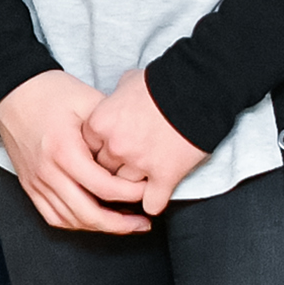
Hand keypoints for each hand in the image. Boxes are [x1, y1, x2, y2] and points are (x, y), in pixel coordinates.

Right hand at [0, 70, 149, 234]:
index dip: (131, 195)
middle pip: (88, 214)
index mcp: (64, 151)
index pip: (104, 188)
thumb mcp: (88, 101)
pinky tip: (92, 220)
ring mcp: (36, 181)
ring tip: (122, 223)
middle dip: (120, 224)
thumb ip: (112, 127)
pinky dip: (75, 223)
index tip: (146, 191)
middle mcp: (48, 171)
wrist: (13, 92)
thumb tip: (136, 147)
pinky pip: (52, 216)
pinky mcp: (30, 185)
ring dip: (99, 227)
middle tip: (141, 222)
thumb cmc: (47, 92)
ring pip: (70, 220)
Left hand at [84, 70, 211, 216]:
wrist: (197, 87)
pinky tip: (155, 199)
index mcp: (101, 123)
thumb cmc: (162, 81)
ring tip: (141, 183)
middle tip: (125, 166)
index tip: (108, 150)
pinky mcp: (165, 175)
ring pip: (125, 189)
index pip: (87, 150)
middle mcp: (115, 146)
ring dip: (132, 187)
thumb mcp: (129, 81)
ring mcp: (139, 163)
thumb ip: (116, 96)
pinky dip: (154, 203)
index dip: (98, 150)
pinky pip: (152, 203)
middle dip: (113, 169)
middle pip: (103, 171)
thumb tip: (116, 99)